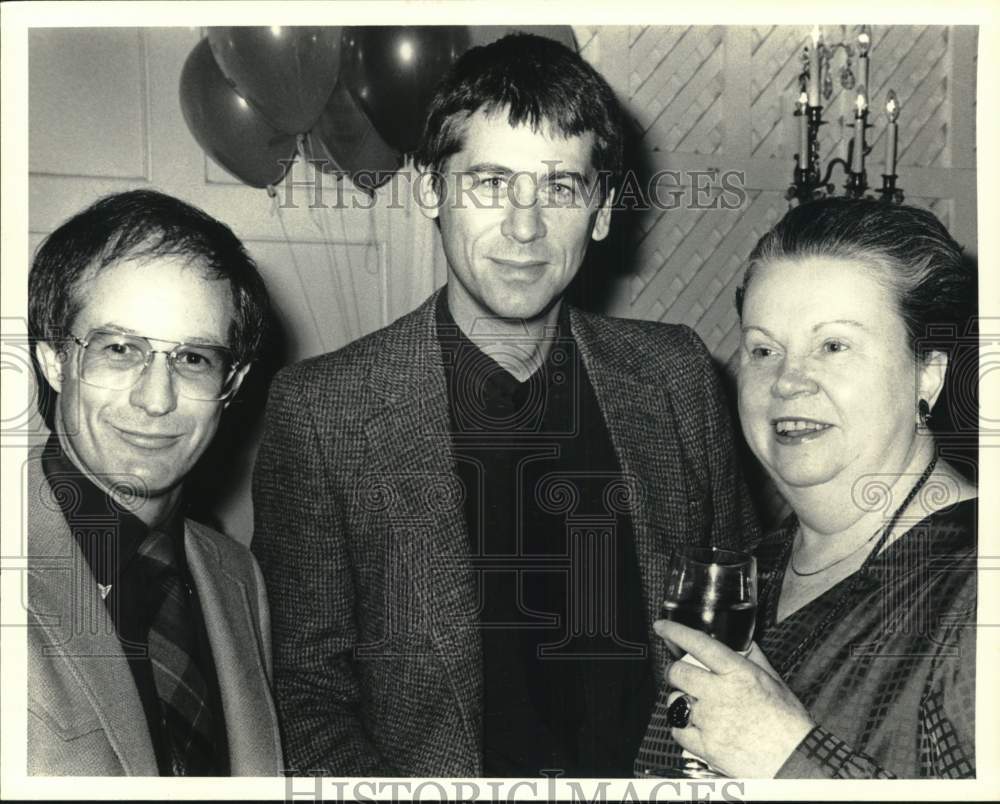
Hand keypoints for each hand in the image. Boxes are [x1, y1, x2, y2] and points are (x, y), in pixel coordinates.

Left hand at [653, 619, 814, 777]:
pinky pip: (678, 731)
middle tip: (678, 675)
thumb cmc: (789, 723)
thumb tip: (744, 642)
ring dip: (678, 700)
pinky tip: (692, 727)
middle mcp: (720, 693)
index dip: (676, 632)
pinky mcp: (706, 746)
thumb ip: (754, 659)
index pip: (698, 644)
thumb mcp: (775, 682)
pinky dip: (681, 728)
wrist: (796, 761)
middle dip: (674, 672)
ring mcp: (711, 720)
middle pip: (678, 672)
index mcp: (738, 673)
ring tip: (691, 705)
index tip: (662, 627)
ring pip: (674, 701)